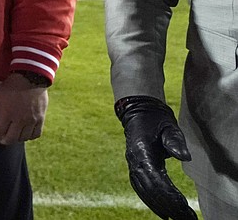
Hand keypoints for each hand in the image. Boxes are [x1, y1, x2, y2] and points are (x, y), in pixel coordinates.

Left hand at [0, 72, 47, 143]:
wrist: (30, 78)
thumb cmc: (11, 85)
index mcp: (6, 114)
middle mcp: (19, 120)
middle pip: (11, 139)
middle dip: (4, 140)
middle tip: (2, 139)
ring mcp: (31, 120)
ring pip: (23, 138)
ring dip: (17, 138)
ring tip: (13, 135)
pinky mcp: (40, 119)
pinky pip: (36, 134)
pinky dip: (30, 136)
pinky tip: (25, 133)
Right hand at [115, 95, 196, 219]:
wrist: (138, 111)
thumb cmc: (156, 119)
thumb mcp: (169, 127)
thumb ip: (176, 142)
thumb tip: (185, 157)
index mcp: (142, 152)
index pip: (155, 178)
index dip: (168, 194)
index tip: (183, 205)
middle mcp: (134, 161)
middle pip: (149, 189)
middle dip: (168, 205)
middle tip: (186, 218)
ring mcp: (132, 165)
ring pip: (143, 191)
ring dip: (159, 206)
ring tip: (176, 218)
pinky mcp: (135, 167)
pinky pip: (140, 188)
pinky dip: (150, 201)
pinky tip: (162, 211)